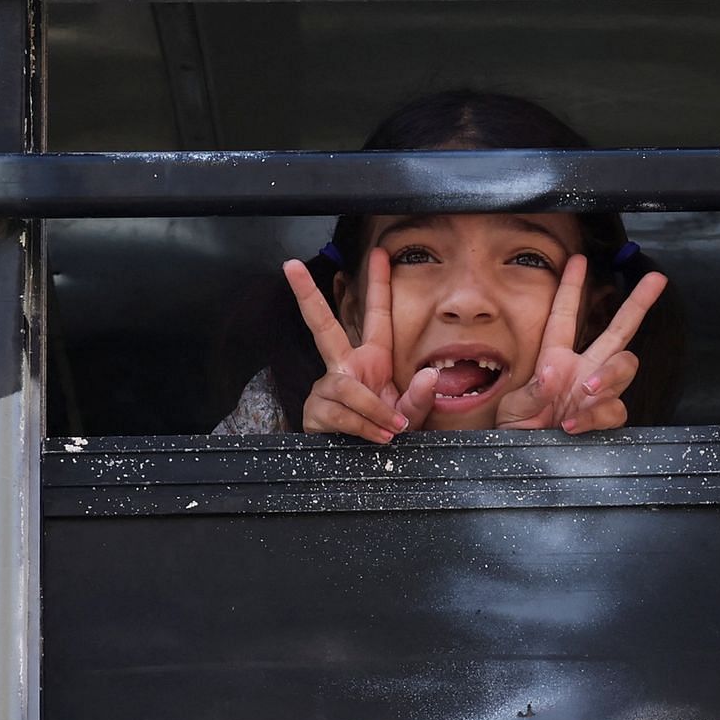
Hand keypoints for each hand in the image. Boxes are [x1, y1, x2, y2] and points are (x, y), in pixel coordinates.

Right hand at [284, 250, 436, 443]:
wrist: (370, 468)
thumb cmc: (389, 434)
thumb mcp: (415, 415)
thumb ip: (423, 398)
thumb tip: (429, 375)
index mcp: (371, 359)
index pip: (376, 317)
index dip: (378, 285)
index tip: (381, 252)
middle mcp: (344, 368)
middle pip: (322, 326)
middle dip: (306, 295)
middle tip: (289, 265)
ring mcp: (326, 389)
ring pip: (344, 387)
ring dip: (371, 408)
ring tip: (390, 428)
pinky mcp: (315, 413)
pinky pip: (338, 412)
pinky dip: (362, 425)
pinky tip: (375, 437)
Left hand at [495, 256, 666, 434]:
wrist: (517, 461)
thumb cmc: (513, 431)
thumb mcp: (512, 408)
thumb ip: (533, 391)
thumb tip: (554, 373)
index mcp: (555, 358)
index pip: (564, 317)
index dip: (571, 288)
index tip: (578, 260)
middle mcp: (581, 371)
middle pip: (618, 331)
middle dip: (638, 304)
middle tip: (656, 280)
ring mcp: (595, 395)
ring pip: (624, 367)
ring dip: (610, 375)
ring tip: (586, 390)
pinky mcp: (601, 419)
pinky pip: (614, 409)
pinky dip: (597, 414)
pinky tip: (574, 423)